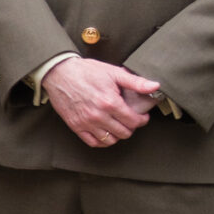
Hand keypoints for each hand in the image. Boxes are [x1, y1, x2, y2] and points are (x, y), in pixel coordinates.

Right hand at [42, 57, 161, 147]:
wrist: (58, 72)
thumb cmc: (86, 71)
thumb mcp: (112, 72)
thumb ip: (135, 82)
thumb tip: (155, 86)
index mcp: (110, 102)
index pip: (134, 121)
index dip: (142, 120)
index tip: (142, 116)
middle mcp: (98, 115)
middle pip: (124, 133)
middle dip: (131, 127)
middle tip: (130, 120)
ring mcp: (86, 122)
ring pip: (110, 140)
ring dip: (118, 135)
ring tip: (118, 126)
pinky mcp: (75, 125)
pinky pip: (93, 142)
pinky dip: (102, 141)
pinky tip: (105, 133)